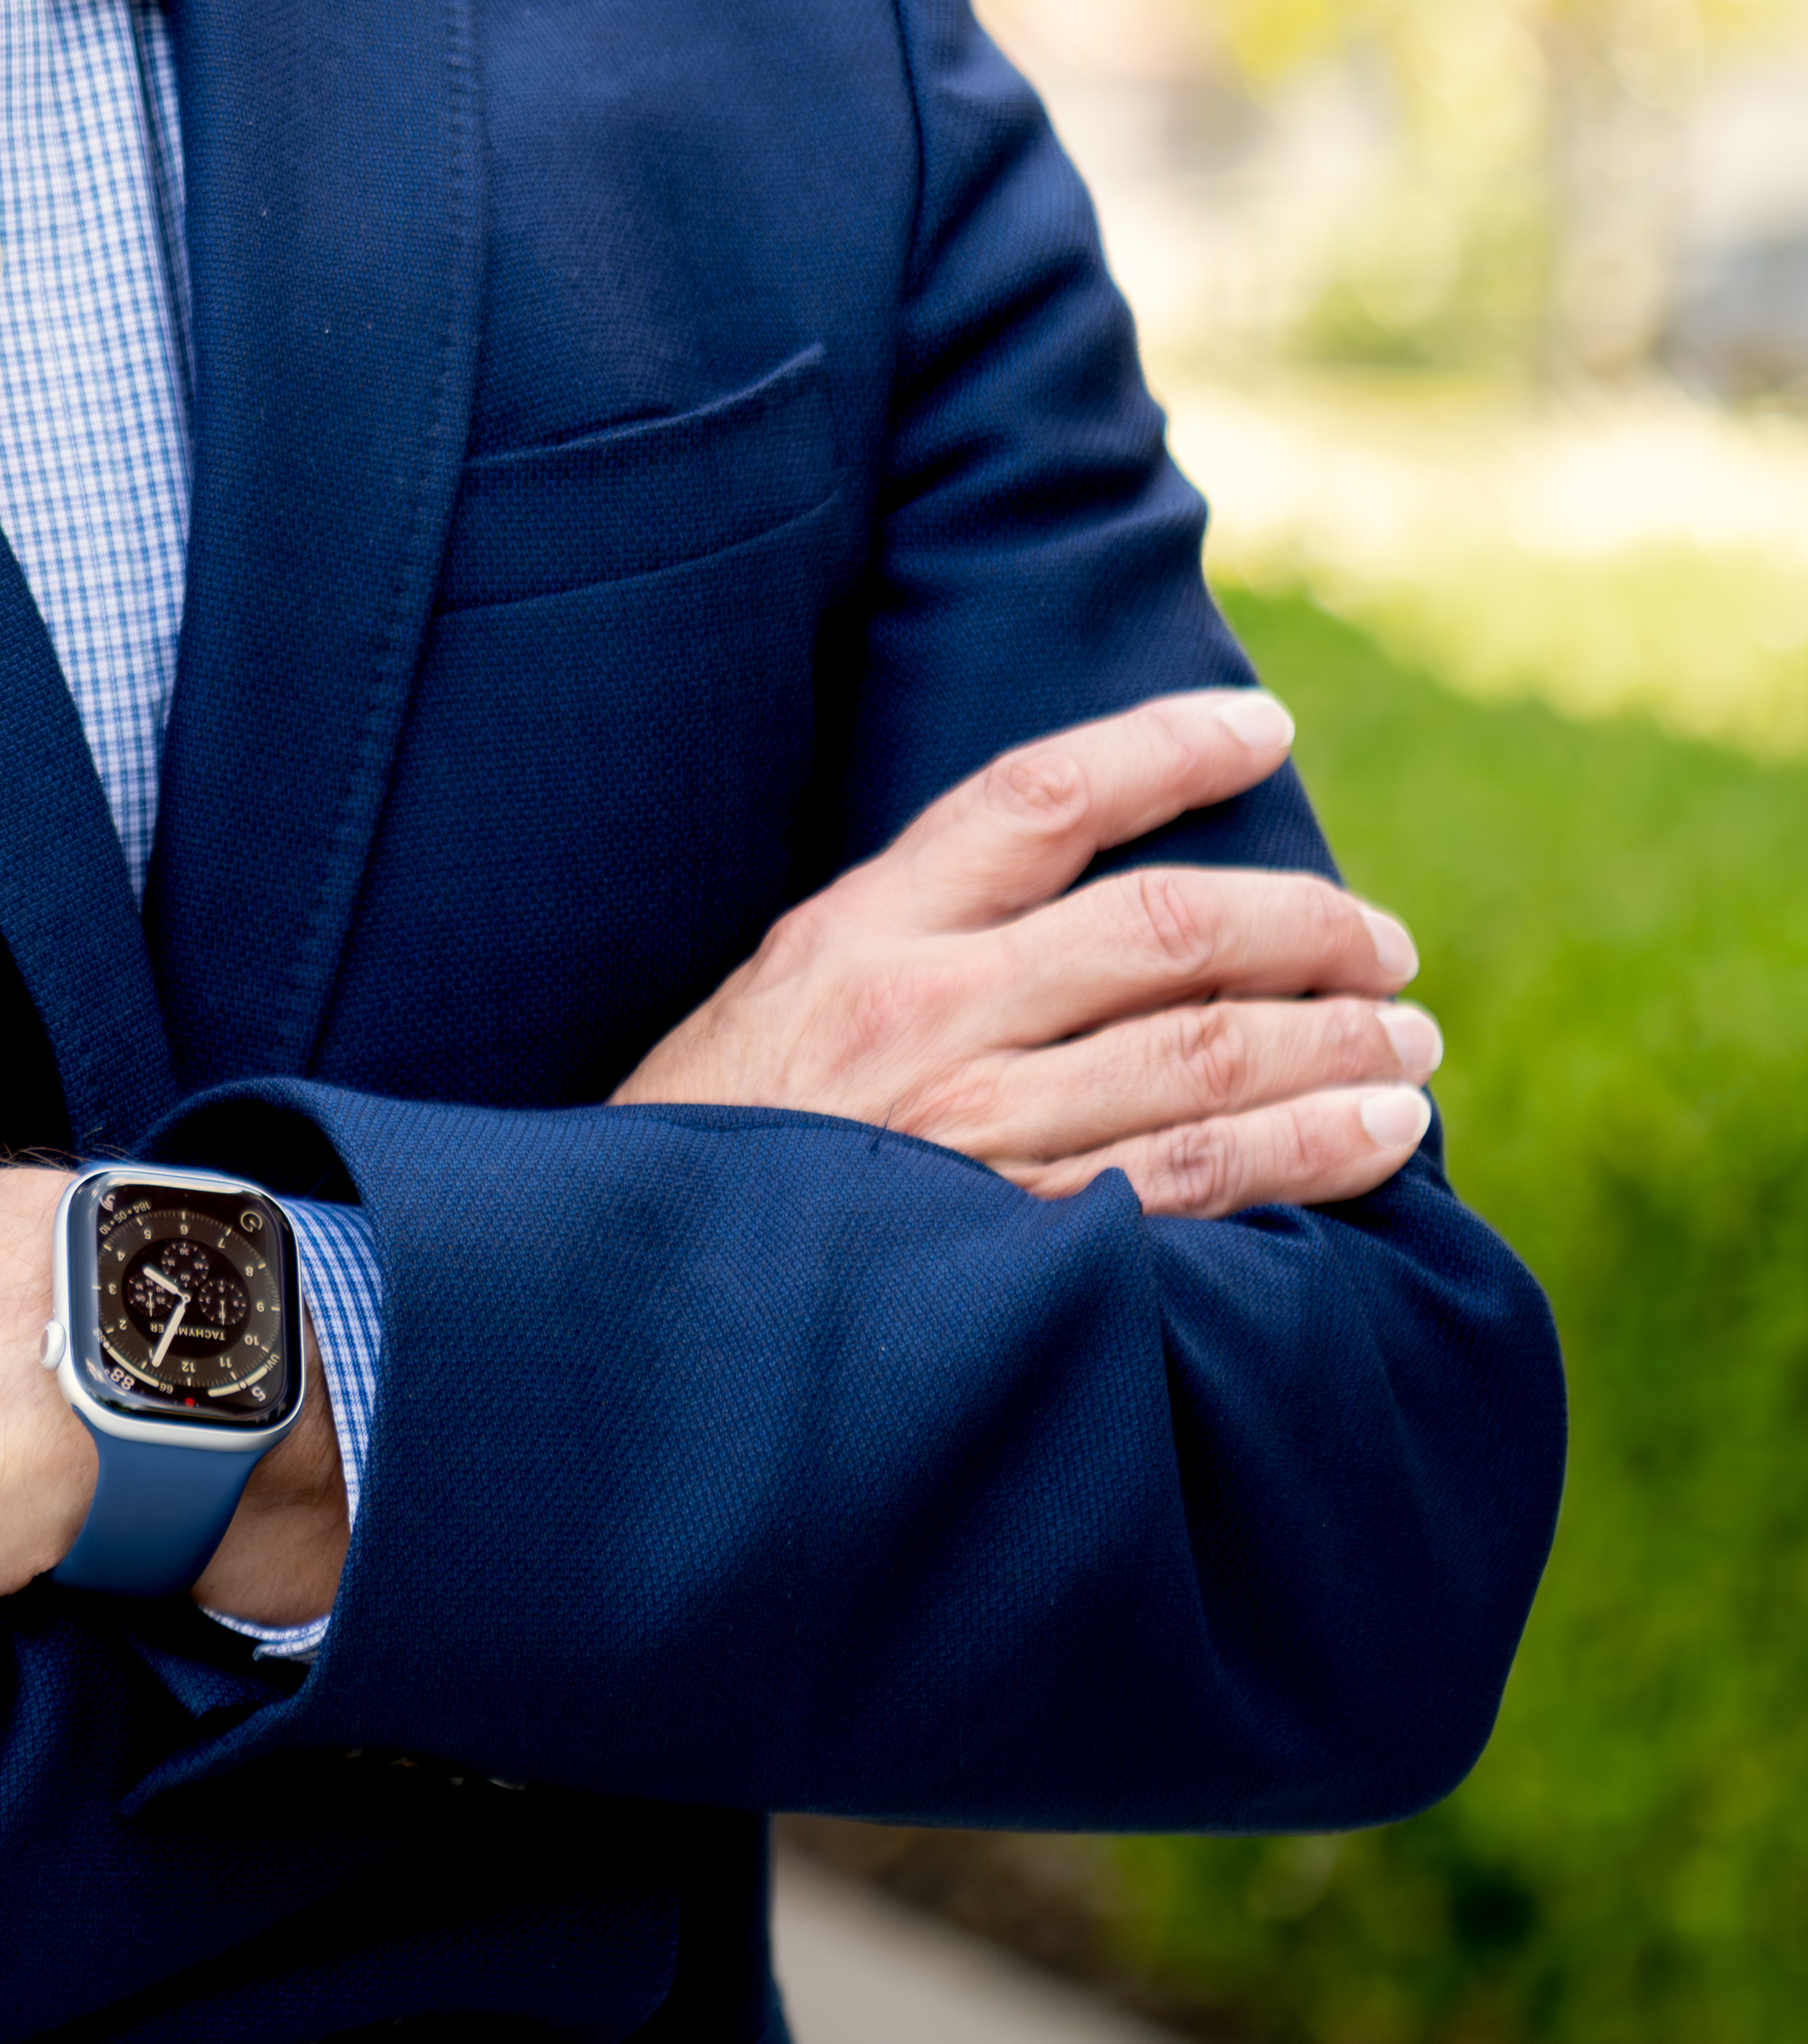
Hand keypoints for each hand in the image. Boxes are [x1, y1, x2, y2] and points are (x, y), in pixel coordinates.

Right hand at [614, 685, 1441, 1218]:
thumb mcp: (777, 1002)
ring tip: (1411, 1046)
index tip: (1262, 727)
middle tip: (1386, 947)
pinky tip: (1379, 1141)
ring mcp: (972, 1135)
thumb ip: (908, 945)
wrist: (633, 1316)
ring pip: (1208, 1058)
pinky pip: (1198, 1188)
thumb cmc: (712, 1153)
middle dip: (1308, 928)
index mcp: (861, 933)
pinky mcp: (1016, 1252)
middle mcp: (924, 1013)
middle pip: (1165, 928)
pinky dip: (1309, 1154)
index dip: (1168, 745)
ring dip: (1339, 1045)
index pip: (1041, 792)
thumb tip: (1069, 905)